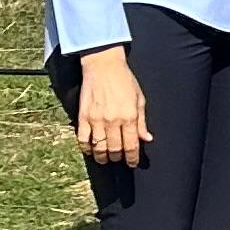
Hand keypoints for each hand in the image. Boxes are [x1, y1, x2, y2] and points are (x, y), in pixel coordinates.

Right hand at [72, 47, 148, 162]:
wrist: (104, 67)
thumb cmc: (124, 81)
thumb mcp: (140, 100)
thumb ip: (142, 122)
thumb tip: (147, 138)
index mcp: (129, 117)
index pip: (131, 145)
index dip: (132, 158)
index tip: (132, 163)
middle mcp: (113, 121)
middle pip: (115, 149)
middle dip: (118, 158)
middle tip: (119, 159)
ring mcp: (96, 120)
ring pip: (98, 147)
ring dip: (102, 157)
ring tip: (105, 158)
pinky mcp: (83, 117)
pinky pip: (83, 139)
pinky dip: (86, 148)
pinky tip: (90, 150)